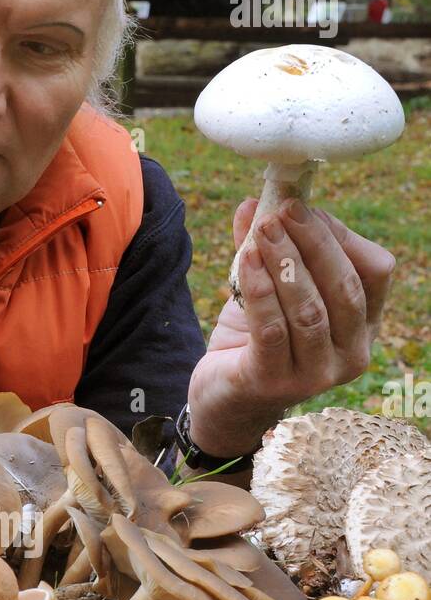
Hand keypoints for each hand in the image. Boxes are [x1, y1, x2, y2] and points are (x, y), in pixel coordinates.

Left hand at [187, 198, 395, 459]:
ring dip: (285, 263)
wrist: (225, 399)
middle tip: (281, 212)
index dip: (340, 236)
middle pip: (345, 288)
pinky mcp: (276, 383)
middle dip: (313, 243)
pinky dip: (260, 290)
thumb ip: (269, 249)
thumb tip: (257, 200)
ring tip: (262, 231)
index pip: (374, 270)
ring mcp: (316, 376)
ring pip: (310, 309)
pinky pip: (273, 330)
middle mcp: (351, 355)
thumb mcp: (270, 291)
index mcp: (363, 327)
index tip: (302, 209)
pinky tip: (246, 261)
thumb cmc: (256, 341)